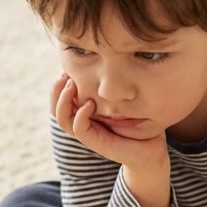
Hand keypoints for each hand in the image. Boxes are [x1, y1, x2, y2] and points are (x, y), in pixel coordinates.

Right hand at [50, 73, 168, 172]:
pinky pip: (79, 130)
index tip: (65, 69)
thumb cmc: (138, 121)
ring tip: (72, 85)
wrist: (151, 148)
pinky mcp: (97, 143)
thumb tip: (103, 58)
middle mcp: (83, 123)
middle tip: (64, 74)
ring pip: (63, 119)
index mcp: (84, 112)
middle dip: (56, 90)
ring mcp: (89, 134)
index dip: (57, 85)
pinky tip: (90, 104)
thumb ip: (110, 84)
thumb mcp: (122, 97)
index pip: (59, 100)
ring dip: (63, 101)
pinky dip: (80, 116)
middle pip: (56, 108)